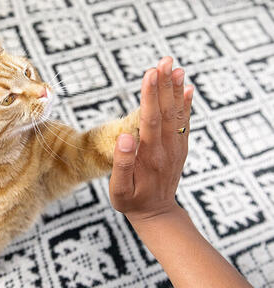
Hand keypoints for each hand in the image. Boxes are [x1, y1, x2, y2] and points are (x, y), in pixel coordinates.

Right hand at [109, 57, 193, 222]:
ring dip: (176, 89)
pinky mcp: (180, 147)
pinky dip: (186, 104)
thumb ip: (122, 164)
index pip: (150, 120)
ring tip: (175, 67)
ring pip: (176, 114)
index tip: (150, 73)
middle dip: (164, 85)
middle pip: (166, 112)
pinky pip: (184, 122)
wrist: (157, 214)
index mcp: (149, 156)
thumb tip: (126, 136)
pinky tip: (187, 88)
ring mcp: (176, 147)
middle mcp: (166, 149)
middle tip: (165, 60)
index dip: (150, 96)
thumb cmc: (132, 201)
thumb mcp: (119, 190)